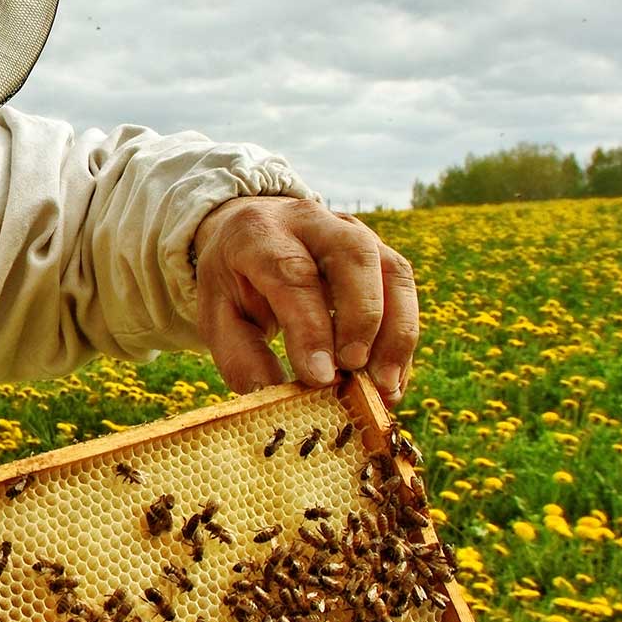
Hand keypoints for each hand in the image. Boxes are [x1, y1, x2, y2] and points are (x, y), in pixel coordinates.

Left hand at [191, 196, 417, 401]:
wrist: (253, 230)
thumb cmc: (235, 280)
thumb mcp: (218, 314)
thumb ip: (241, 355)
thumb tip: (274, 399)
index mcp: (259, 233)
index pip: (293, 274)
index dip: (311, 327)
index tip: (321, 377)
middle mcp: (312, 221)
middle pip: (353, 256)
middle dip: (361, 319)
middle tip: (353, 371)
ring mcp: (353, 231)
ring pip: (392, 271)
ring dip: (395, 332)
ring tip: (383, 386)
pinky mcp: (380, 250)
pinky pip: (403, 290)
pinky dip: (402, 338)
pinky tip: (391, 379)